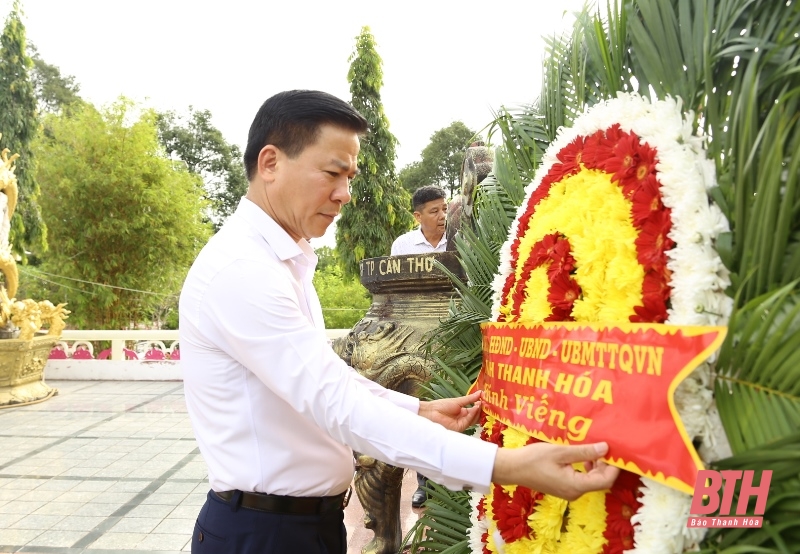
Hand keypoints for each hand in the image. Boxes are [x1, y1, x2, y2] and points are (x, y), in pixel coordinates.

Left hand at [418, 390, 482, 432]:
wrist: (431, 412)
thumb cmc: (442, 405)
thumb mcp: (458, 401)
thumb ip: (470, 398)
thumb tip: (480, 392)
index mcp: (463, 411)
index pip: (475, 409)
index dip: (481, 405)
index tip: (486, 399)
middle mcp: (464, 418)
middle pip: (476, 415)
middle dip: (482, 409)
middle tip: (487, 402)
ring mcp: (462, 423)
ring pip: (474, 419)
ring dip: (478, 411)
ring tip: (481, 403)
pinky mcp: (460, 427)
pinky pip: (469, 421)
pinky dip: (473, 414)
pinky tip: (475, 407)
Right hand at [492, 441, 619, 500]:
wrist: (513, 468)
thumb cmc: (534, 459)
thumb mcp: (560, 452)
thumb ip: (584, 452)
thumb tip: (605, 448)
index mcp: (575, 486)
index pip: (605, 480)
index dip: (614, 467)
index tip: (615, 451)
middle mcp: (575, 492)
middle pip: (600, 481)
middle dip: (605, 464)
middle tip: (604, 445)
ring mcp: (569, 492)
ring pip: (591, 480)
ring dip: (596, 466)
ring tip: (593, 448)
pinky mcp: (564, 488)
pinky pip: (582, 480)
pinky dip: (586, 469)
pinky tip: (582, 456)